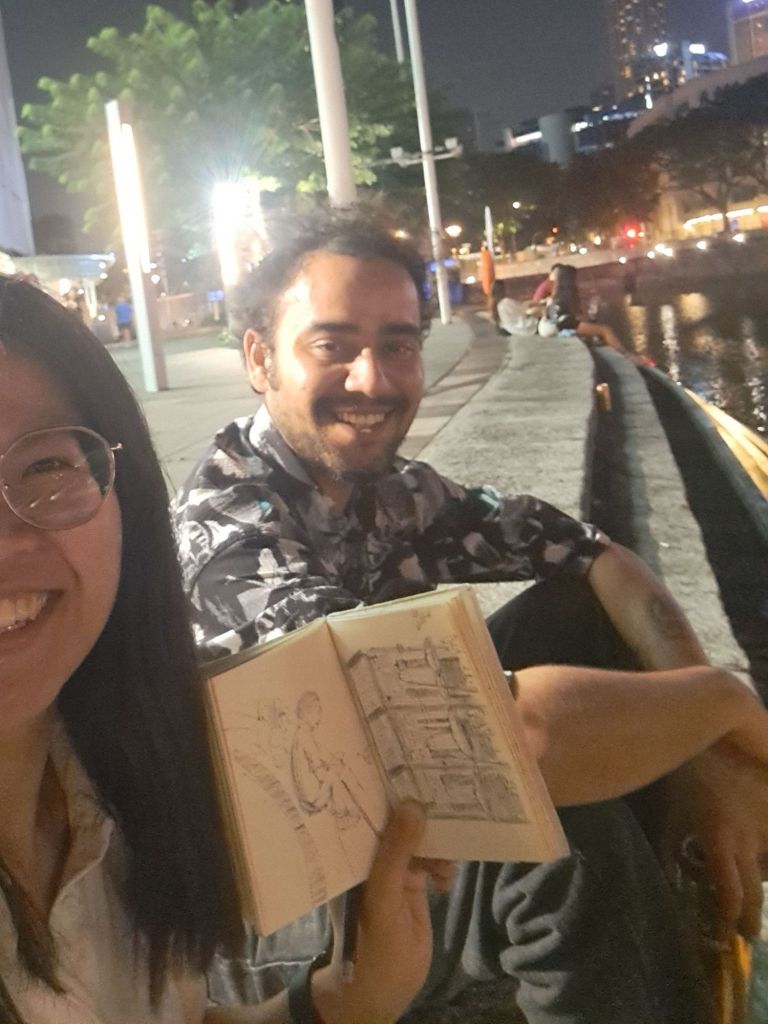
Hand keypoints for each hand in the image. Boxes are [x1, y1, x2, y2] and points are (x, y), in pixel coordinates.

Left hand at [314, 801, 455, 1023]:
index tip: (411, 766)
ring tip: (449, 858)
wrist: (380, 990)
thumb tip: (414, 805)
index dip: (386, 790)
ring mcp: (393, 871)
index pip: (368, 811)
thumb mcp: (383, 893)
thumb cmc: (370, 941)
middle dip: (418, 813)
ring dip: (437, 845)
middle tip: (446, 799)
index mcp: (353, 852)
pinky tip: (449, 878)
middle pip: (397, 822)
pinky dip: (443, 865)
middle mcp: (372, 855)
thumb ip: (397, 851)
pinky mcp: (413, 886)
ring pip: (418, 842)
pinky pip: (431, 863)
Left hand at [658, 739, 767, 939]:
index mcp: (718, 838)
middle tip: (749, 932)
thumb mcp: (673, 813)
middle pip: (756, 891)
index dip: (730, 921)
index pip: (730, 893)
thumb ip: (671, 846)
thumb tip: (668, 879)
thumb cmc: (685, 775)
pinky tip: (758, 860)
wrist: (713, 737)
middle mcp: (748, 837)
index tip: (727, 936)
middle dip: (752, 918)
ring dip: (762, 877)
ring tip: (751, 879)